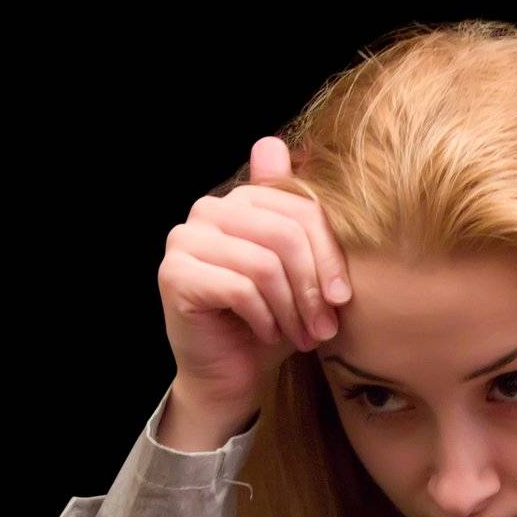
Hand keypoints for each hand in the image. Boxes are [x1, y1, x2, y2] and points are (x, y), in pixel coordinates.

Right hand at [157, 135, 351, 422]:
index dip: (330, 256)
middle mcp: (208, 211)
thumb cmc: (275, 322)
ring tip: (301, 336)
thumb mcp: (303, 272)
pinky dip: (264, 319)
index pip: (301, 210)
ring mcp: (185, 240)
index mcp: (242, 201)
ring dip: (291, 310)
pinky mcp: (174, 274)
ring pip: (264, 263)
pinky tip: (267, 334)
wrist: (234, 375)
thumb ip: (301, 219)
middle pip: (285, 233)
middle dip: (312, 287)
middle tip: (324, 327)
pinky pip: (240, 288)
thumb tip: (272, 141)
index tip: (342, 299)